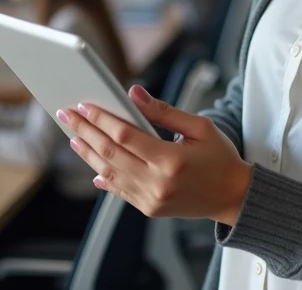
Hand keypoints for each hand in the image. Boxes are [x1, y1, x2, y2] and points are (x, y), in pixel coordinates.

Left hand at [56, 85, 251, 224]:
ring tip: (74, 136)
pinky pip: (119, 190)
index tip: (85, 105)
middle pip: (110, 154)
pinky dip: (103, 175)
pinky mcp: (149, 209)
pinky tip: (92, 162)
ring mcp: (151, 199)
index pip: (125, 136)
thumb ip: (164, 111)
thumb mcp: (199, 128)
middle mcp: (157, 183)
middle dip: (85, 132)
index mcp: (171, 161)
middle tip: (67, 115)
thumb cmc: (220, 159)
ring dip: (88, 154)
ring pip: (109, 174)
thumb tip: (134, 94)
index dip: (101, 119)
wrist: (234, 197)